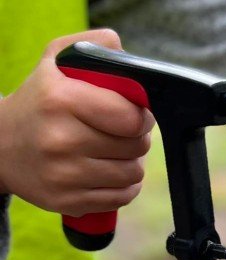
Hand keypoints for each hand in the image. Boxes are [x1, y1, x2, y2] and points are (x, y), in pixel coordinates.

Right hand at [0, 29, 153, 216]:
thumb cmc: (38, 102)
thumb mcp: (57, 62)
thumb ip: (95, 48)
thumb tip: (123, 51)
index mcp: (62, 101)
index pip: (131, 117)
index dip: (142, 117)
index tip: (135, 115)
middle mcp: (61, 140)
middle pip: (136, 146)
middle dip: (136, 138)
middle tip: (120, 133)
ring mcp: (63, 175)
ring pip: (133, 173)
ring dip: (131, 163)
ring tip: (113, 152)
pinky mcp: (67, 201)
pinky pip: (122, 197)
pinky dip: (123, 186)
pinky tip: (108, 172)